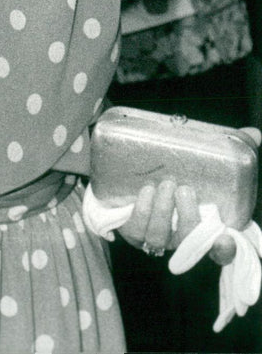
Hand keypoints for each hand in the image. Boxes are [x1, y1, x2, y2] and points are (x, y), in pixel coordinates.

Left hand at [118, 130, 261, 266]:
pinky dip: (141, 212)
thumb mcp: (206, 162)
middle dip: (187, 217)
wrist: (140, 175)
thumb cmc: (182, 172)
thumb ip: (232, 151)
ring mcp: (157, 236)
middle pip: (189, 241)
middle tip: (184, 189)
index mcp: (205, 226)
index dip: (223, 249)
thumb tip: (254, 134)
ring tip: (163, 185)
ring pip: (159, 237)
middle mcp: (182, 237)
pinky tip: (146, 191)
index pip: (220, 250)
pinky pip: (135, 230)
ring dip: (162, 212)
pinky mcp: (134, 231)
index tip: (225, 239)